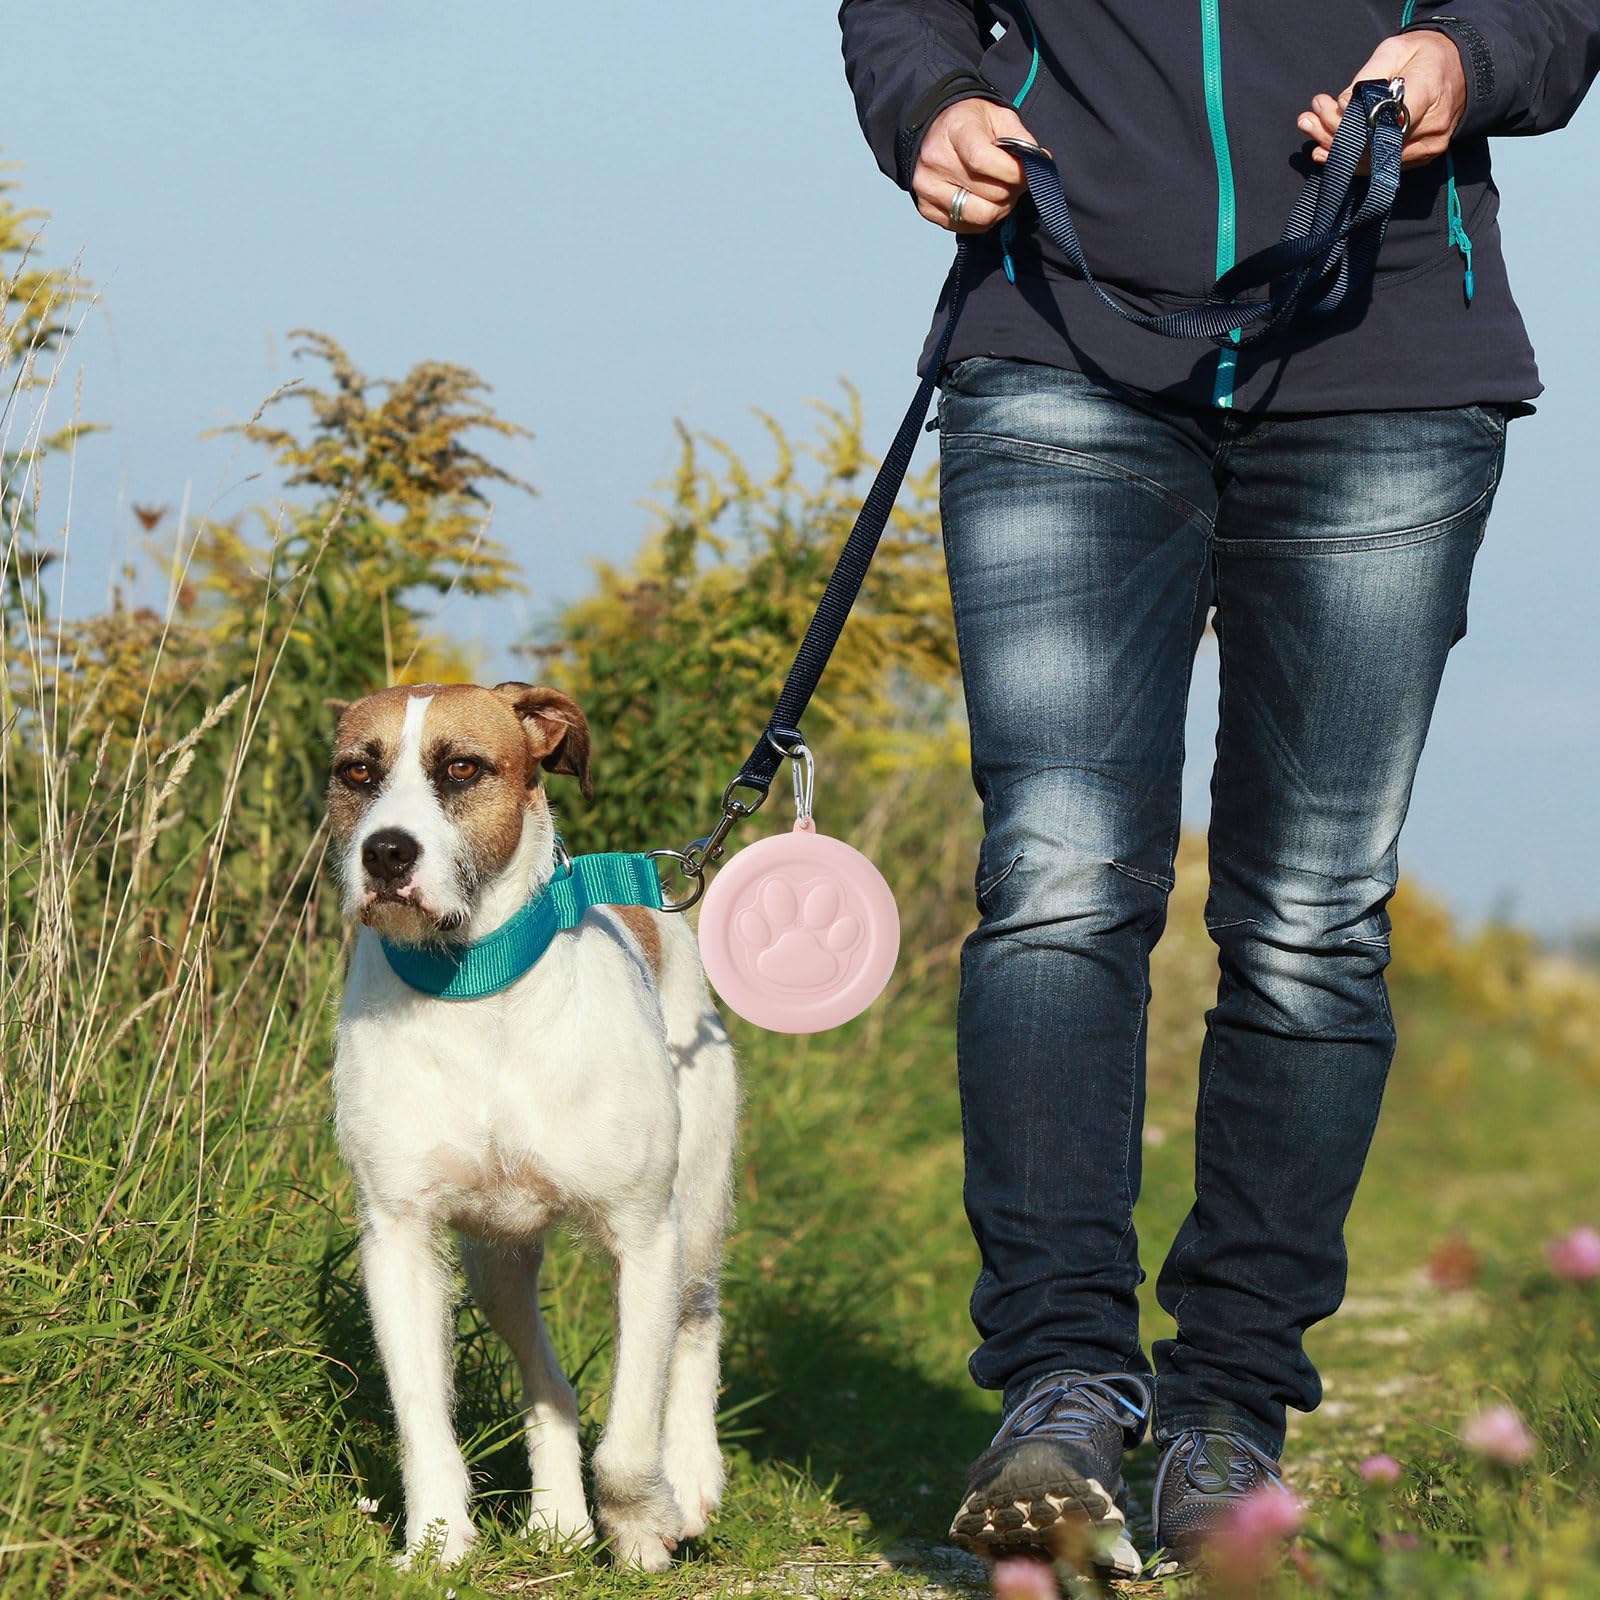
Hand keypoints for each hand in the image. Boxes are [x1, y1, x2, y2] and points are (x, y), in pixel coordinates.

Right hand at [913, 97, 1036, 231]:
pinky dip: (983, 219)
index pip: (982, 160)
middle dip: (1012, 190)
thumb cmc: (971, 123)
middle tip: (1015, 181)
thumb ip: (1021, 138)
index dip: (1012, 173)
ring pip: (981, 216)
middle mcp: (936, 161)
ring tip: (1001, 192)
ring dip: (1000, 209)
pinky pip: (967, 227)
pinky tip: (984, 200)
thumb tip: (1040, 163)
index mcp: (954, 130)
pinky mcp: (927, 209)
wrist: (936, 131)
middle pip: (989, 193)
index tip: (1027, 173)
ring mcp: (928, 188)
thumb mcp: (999, 116)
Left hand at [1297, 31, 1466, 167]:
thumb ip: (1368, 77)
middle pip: (1372, 144)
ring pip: (1372, 160)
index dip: (1350, 122)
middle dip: (1333, 133)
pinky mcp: (1421, 158)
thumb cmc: (1427, 55)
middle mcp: (1431, 127)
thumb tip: (1342, 105)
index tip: (1327, 108)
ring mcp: (1427, 147)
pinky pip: (1380, 166)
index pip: (1383, 119)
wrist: (1460, 68)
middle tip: (1309, 118)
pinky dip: (1351, 159)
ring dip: (1336, 148)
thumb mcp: (1396, 50)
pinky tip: (1326, 151)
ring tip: (1312, 131)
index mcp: (1428, 92)